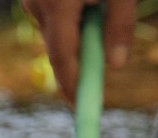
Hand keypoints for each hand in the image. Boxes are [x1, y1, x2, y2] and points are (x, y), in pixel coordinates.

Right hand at [21, 0, 135, 101]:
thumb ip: (120, 24)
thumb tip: (116, 65)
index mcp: (57, 4)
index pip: (62, 57)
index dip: (71, 84)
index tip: (79, 106)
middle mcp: (37, 4)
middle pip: (56, 47)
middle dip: (77, 61)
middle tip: (98, 72)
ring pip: (53, 33)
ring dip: (75, 37)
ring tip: (100, 11)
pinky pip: (50, 18)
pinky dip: (68, 22)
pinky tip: (87, 5)